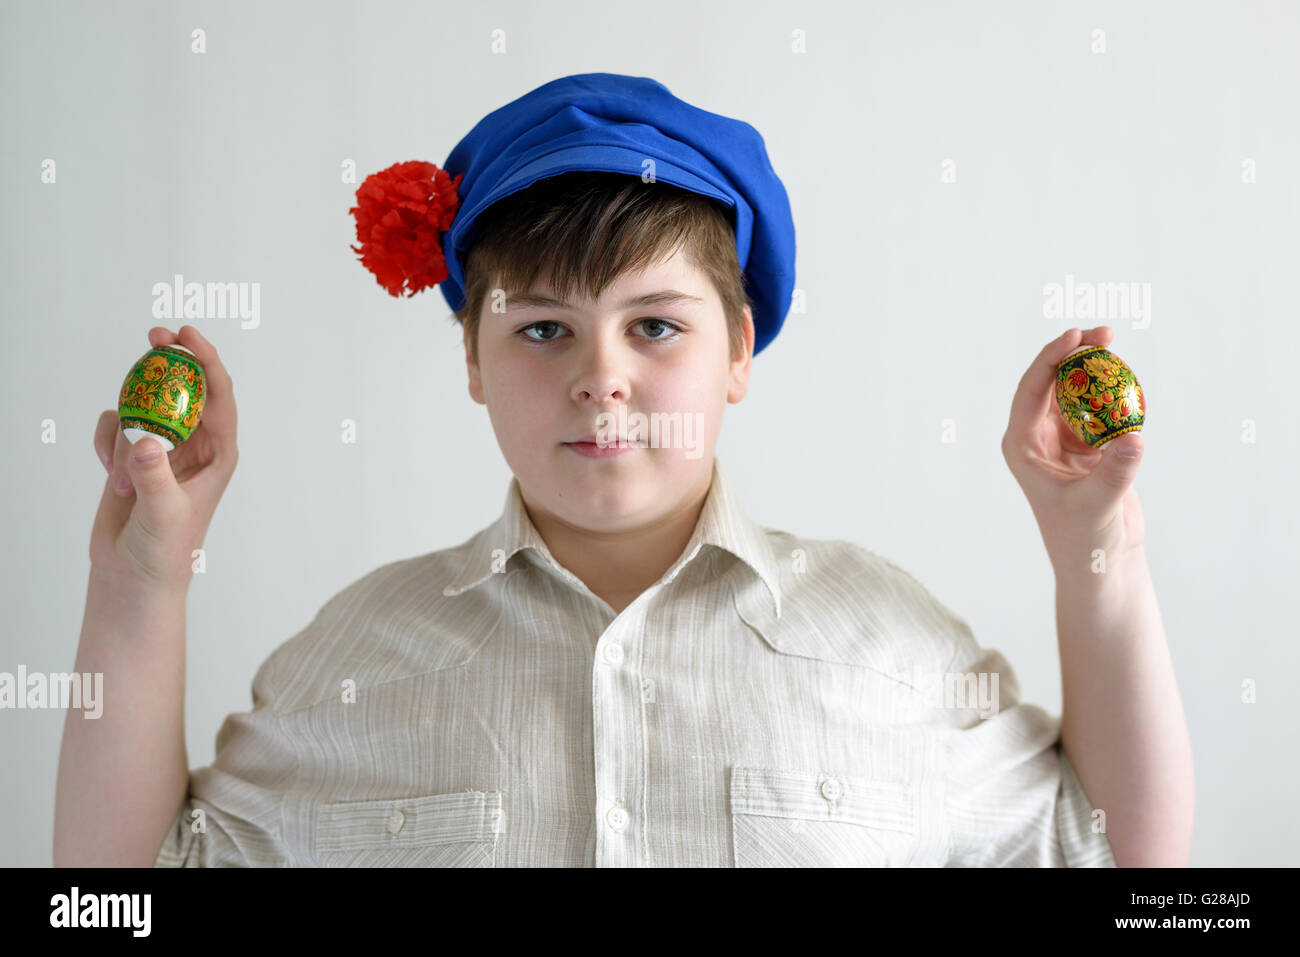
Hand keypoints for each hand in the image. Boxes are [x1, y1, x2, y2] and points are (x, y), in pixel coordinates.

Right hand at [89, 325, 238, 592]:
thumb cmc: (164, 551)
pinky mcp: (133, 454)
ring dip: (127, 425)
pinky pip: (116, 425)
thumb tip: (146, 442)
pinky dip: (107, 442)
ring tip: (124, 472)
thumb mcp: (164, 514)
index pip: (219, 396)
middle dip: (170, 360)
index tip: (188, 335)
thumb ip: (155, 477)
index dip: (207, 360)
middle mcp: (195, 444)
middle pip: (184, 386)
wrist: (133, 575)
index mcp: (219, 453)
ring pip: (144, 404)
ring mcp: (163, 447)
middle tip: (154, 335)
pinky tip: (111, 475)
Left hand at [1001, 326, 1144, 568]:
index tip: (1075, 336)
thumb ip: (1115, 473)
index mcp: (1021, 446)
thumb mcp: (1098, 506)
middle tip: (1105, 332)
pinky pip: (1099, 408)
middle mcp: (1036, 438)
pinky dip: (1114, 394)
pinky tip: (1132, 384)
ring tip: (1117, 343)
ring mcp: (1061, 440)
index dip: (1050, 359)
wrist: (1101, 561)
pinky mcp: (1087, 446)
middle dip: (1075, 354)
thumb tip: (1135, 439)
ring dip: (1096, 369)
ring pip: (1076, 392)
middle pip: (1051, 382)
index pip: (1030, 391)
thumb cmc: (1085, 540)